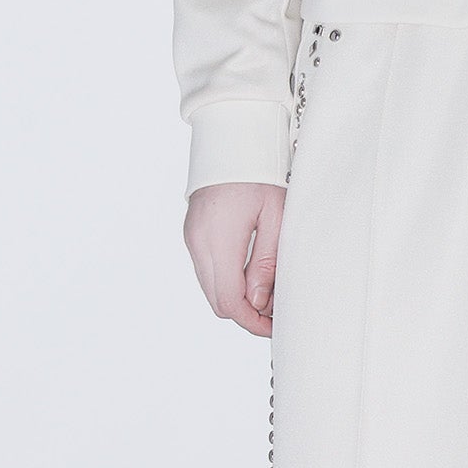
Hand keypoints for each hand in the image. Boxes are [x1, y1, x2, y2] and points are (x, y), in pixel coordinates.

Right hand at [184, 181, 286, 336]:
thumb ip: (267, 262)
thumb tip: (259, 302)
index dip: (251, 321)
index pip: (229, 301)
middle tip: (275, 313)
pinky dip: (227, 281)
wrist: (232, 140)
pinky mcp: (193, 235)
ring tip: (268, 293)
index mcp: (219, 240)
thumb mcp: (276, 216)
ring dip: (237, 298)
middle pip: (217, 301)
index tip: (273, 327)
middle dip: (246, 314)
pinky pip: (207, 271)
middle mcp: (198, 243)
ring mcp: (192, 239)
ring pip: (211, 289)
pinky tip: (251, 275)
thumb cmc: (260, 171)